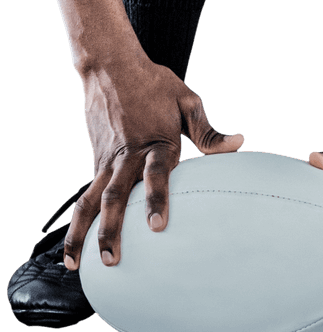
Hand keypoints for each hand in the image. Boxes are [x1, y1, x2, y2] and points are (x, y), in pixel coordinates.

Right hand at [63, 54, 243, 270]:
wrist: (111, 67)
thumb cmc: (155, 84)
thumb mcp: (188, 101)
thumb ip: (208, 131)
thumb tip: (239, 142)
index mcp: (156, 140)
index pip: (157, 174)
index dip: (157, 199)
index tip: (158, 226)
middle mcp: (128, 154)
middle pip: (116, 196)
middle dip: (112, 230)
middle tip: (113, 260)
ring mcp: (107, 160)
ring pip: (91, 200)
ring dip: (83, 233)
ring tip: (78, 264)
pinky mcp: (96, 161)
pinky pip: (85, 194)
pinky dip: (78, 219)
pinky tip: (75, 245)